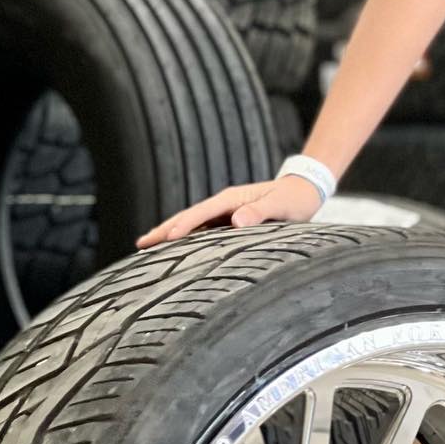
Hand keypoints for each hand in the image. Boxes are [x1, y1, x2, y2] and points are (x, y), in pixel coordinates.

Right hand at [137, 175, 321, 247]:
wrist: (304, 192)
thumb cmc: (294, 200)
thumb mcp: (281, 205)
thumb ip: (260, 212)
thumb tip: (237, 221)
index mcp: (231, 200)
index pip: (200, 214)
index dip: (182, 226)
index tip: (165, 239)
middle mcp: (223, 205)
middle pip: (187, 218)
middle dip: (163, 230)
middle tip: (141, 245)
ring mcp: (224, 213)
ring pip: (192, 225)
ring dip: (170, 235)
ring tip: (148, 248)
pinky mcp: (229, 222)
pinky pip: (203, 231)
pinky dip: (187, 239)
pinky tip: (177, 251)